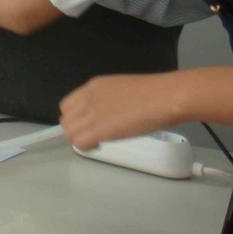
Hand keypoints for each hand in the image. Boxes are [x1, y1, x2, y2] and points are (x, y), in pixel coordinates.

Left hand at [59, 73, 179, 149]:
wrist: (166, 96)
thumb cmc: (156, 93)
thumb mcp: (123, 89)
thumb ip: (108, 100)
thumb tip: (107, 112)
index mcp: (94, 86)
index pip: (68, 105)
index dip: (76, 118)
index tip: (87, 125)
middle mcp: (88, 98)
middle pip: (66, 120)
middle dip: (76, 130)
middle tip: (93, 136)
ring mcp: (92, 112)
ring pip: (69, 133)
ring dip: (81, 140)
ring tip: (98, 142)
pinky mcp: (99, 128)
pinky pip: (79, 142)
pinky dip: (87, 147)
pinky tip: (100, 145)